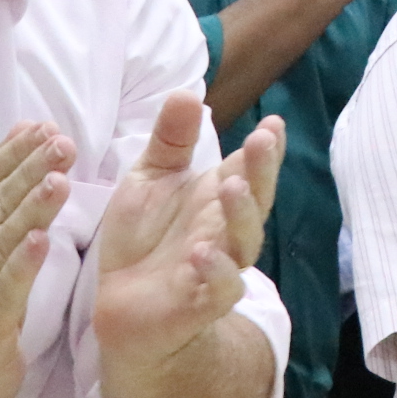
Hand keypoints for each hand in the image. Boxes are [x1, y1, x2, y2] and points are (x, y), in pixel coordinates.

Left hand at [93, 96, 282, 370]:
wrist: (124, 307)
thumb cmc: (144, 238)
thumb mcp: (149, 180)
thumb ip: (170, 141)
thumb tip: (186, 91)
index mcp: (217, 195)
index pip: (250, 167)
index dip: (265, 148)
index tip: (272, 122)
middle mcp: (226, 228)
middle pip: (256, 197)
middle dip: (262, 169)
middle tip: (261, 140)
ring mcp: (218, 265)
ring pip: (245, 240)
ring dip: (242, 214)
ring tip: (232, 186)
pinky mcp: (200, 303)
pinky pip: (221, 289)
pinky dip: (216, 272)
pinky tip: (203, 252)